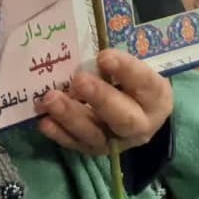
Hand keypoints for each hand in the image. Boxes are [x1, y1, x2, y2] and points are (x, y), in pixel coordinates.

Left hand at [37, 49, 172, 154]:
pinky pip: (76, 145)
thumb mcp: (132, 67)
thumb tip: (83, 49)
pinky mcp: (94, 150)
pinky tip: (44, 121)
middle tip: (79, 81)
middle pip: (123, 116)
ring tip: (50, 99)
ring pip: (95, 134)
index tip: (104, 55)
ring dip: (71, 116)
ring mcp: (116, 141)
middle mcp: (140, 125)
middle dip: (99, 98)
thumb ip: (114, 62)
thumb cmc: (131, 80)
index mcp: (155, 97)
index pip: (144, 82)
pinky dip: (59, 134)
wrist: (137, 111)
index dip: (125, 69)